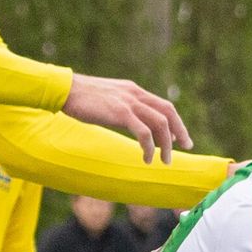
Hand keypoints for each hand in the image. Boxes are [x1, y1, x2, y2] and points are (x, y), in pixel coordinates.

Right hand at [63, 74, 190, 163]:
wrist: (64, 90)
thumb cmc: (81, 98)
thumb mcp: (108, 99)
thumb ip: (122, 107)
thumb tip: (130, 121)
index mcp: (134, 90)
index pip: (163, 105)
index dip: (175, 121)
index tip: (180, 137)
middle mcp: (135, 94)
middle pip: (168, 112)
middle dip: (180, 130)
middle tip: (187, 147)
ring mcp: (128, 102)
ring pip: (159, 123)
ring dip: (166, 144)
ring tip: (165, 161)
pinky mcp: (120, 112)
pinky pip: (143, 132)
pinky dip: (149, 146)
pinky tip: (146, 158)